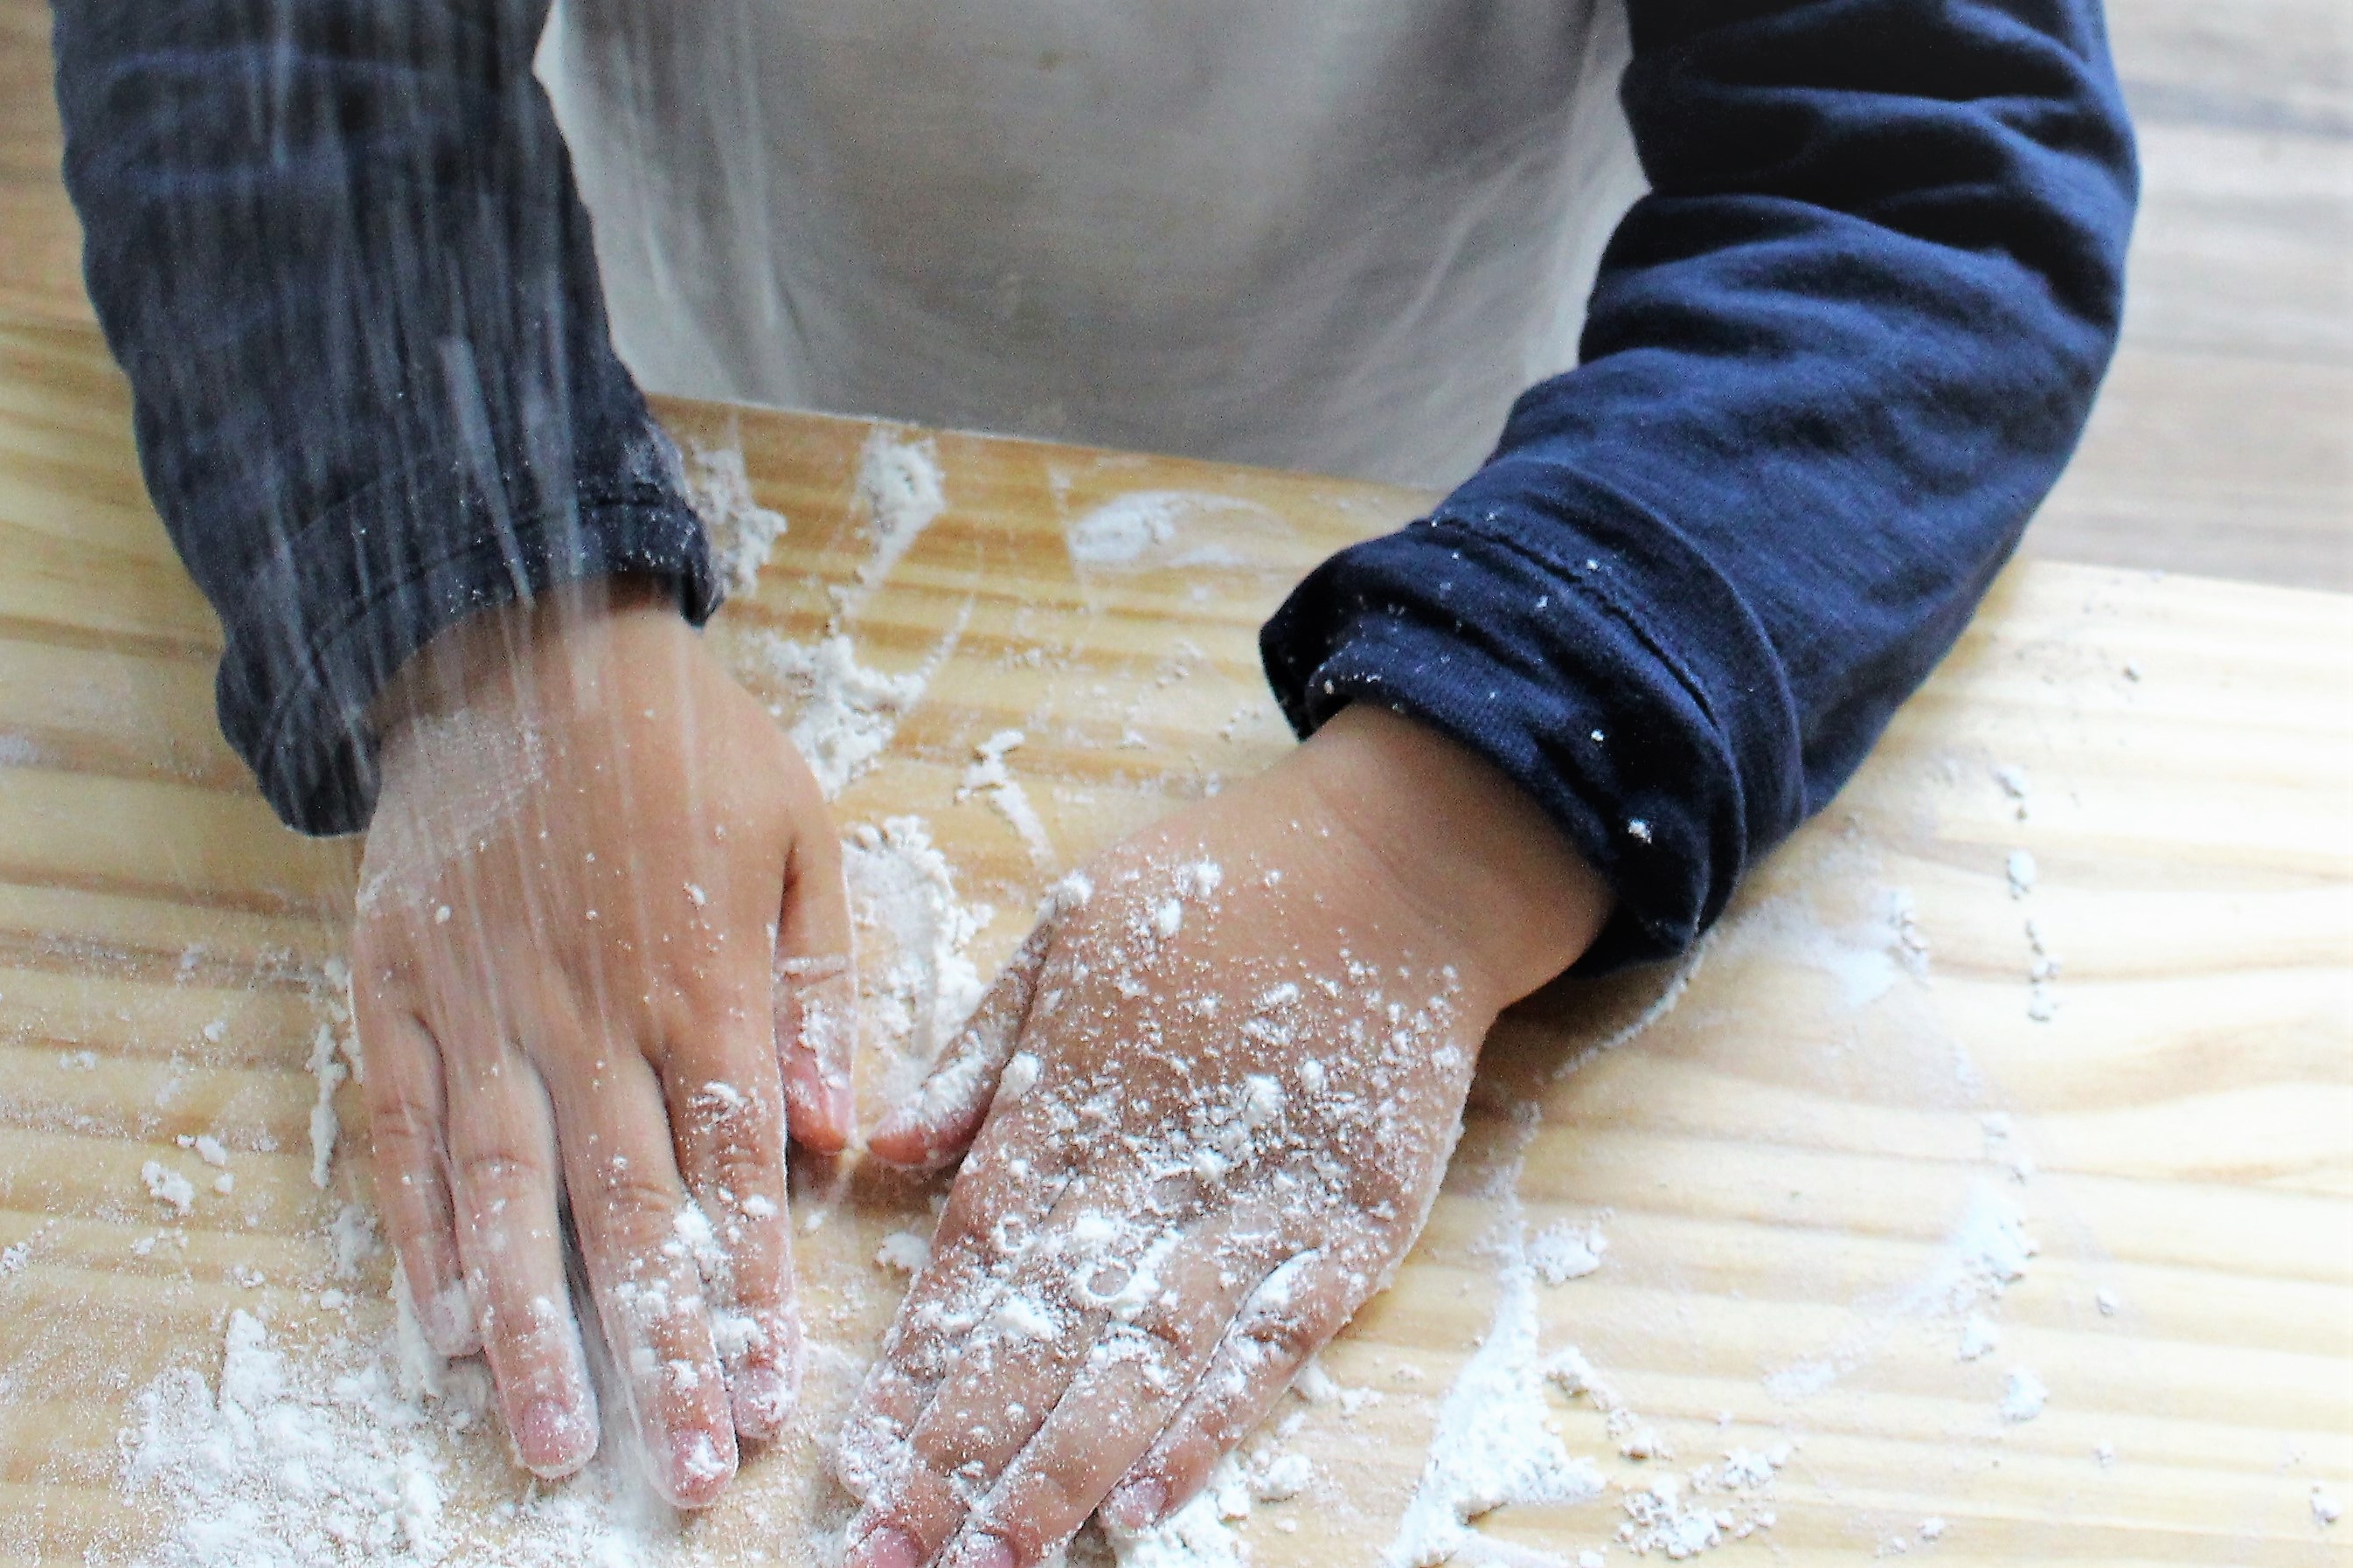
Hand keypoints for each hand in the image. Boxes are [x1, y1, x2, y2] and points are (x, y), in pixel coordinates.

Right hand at [350, 578, 855, 1506]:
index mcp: (702, 982)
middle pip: (626, 1212)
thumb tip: (836, 1136)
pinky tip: (436, 1329)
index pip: (732, 1170)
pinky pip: (405, 1136)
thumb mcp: (801, 834)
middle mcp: (589, 1016)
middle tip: (678, 1473)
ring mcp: (481, 1010)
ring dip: (529, 1329)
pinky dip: (420, 1235)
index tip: (769, 1399)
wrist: (521, 643)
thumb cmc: (687, 745)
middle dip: (658, 1351)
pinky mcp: (396, 991)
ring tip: (549, 1442)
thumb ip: (822, 986)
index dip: (749, 1292)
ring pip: (506, 1197)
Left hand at [836, 706, 1610, 1566]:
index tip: (857, 1467)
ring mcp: (1261, 1206)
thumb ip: (985, 1049)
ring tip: (994, 1562)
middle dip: (960, 1461)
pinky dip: (1205, 1426)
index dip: (914, 1374)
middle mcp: (1155, 1171)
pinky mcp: (1354, 1224)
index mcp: (1074, 1101)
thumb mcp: (1074, 927)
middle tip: (892, 1562)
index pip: (974, 1266)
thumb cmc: (1223, 884)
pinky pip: (1270, 1348)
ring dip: (1062, 1472)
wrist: (1401, 861)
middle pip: (1040, 1340)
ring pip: (1144, 1365)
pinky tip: (1140, 1503)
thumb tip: (889, 1153)